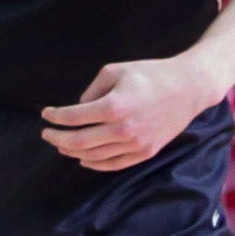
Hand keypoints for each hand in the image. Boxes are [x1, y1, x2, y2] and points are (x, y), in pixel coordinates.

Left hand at [42, 54, 218, 169]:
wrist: (188, 88)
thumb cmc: (150, 75)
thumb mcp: (114, 72)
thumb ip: (91, 91)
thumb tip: (78, 110)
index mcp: (114, 106)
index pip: (74, 117)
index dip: (55, 117)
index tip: (46, 114)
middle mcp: (124, 129)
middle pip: (79, 141)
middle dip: (57, 138)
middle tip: (46, 134)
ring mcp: (136, 144)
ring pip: (95, 156)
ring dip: (73, 151)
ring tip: (61, 145)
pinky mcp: (146, 152)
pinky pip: (115, 164)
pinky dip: (95, 164)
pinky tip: (83, 158)